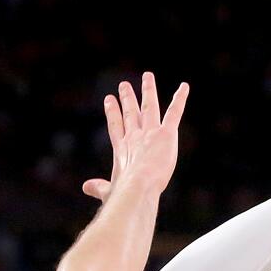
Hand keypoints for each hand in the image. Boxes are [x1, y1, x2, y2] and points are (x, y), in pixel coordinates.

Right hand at [82, 73, 189, 201]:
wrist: (138, 188)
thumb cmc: (123, 194)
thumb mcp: (109, 190)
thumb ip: (99, 187)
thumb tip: (86, 187)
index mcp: (122, 150)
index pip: (116, 127)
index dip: (113, 113)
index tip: (109, 100)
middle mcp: (135, 137)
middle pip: (130, 113)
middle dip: (128, 99)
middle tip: (124, 85)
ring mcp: (150, 133)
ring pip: (150, 106)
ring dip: (148, 90)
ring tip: (147, 76)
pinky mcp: (166, 133)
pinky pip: (174, 112)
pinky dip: (179, 99)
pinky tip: (184, 87)